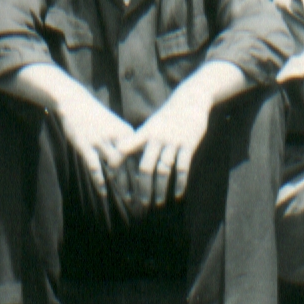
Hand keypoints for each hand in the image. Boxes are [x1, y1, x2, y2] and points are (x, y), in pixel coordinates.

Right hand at [51, 93, 139, 214]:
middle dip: (139, 183)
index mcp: (126, 133)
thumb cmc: (96, 117)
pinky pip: (95, 167)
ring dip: (123, 185)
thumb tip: (138, 160)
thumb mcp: (115, 126)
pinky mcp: (85, 145)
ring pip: (115, 167)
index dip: (148, 173)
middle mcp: (116, 137)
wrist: (75, 102)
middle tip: (145, 199)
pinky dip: (100, 181)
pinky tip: (103, 193)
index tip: (154, 187)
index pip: (141, 156)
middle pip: (131, 164)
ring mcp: (100, 142)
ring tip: (129, 199)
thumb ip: (126, 142)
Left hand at [116, 92, 213, 218]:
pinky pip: (182, 168)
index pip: (126, 150)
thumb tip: (121, 153)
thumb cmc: (167, 115)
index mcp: (144, 133)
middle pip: (145, 168)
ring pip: (164, 170)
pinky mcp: (188, 145)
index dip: (118, 165)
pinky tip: (177, 194)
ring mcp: (172, 142)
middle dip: (142, 188)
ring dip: (160, 189)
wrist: (190, 100)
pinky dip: (180, 183)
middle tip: (141, 204)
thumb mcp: (150, 125)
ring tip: (158, 203)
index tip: (113, 181)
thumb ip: (137, 140)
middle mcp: (156, 138)